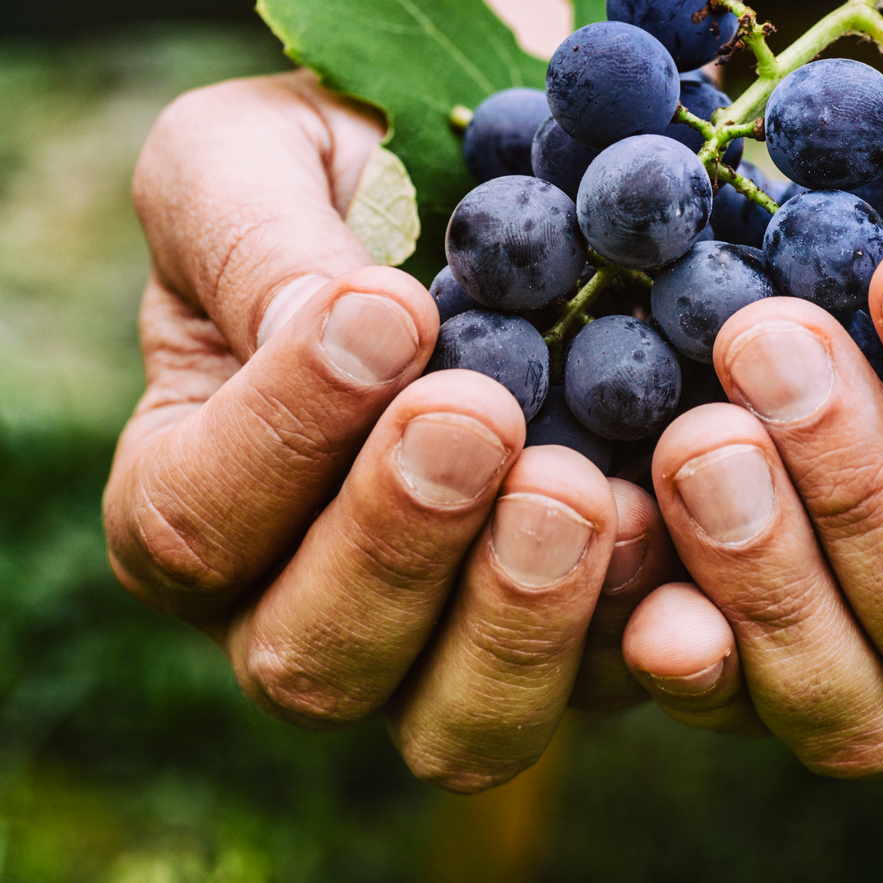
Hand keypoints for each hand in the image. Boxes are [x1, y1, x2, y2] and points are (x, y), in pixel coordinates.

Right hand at [103, 71, 675, 790]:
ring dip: (519, 620)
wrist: (508, 187)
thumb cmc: (345, 168)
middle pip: (314, 659)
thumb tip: (323, 331)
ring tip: (577, 488)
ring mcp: (449, 650)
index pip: (196, 519)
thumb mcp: (254, 155)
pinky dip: (654, 634)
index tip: (390, 309)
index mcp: (193, 499)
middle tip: (478, 416)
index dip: (284, 432)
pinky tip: (689, 550)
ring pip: (459, 727)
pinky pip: (614, 690)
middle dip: (398, 542)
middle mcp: (301, 609)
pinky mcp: (585, 649)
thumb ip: (247, 237)